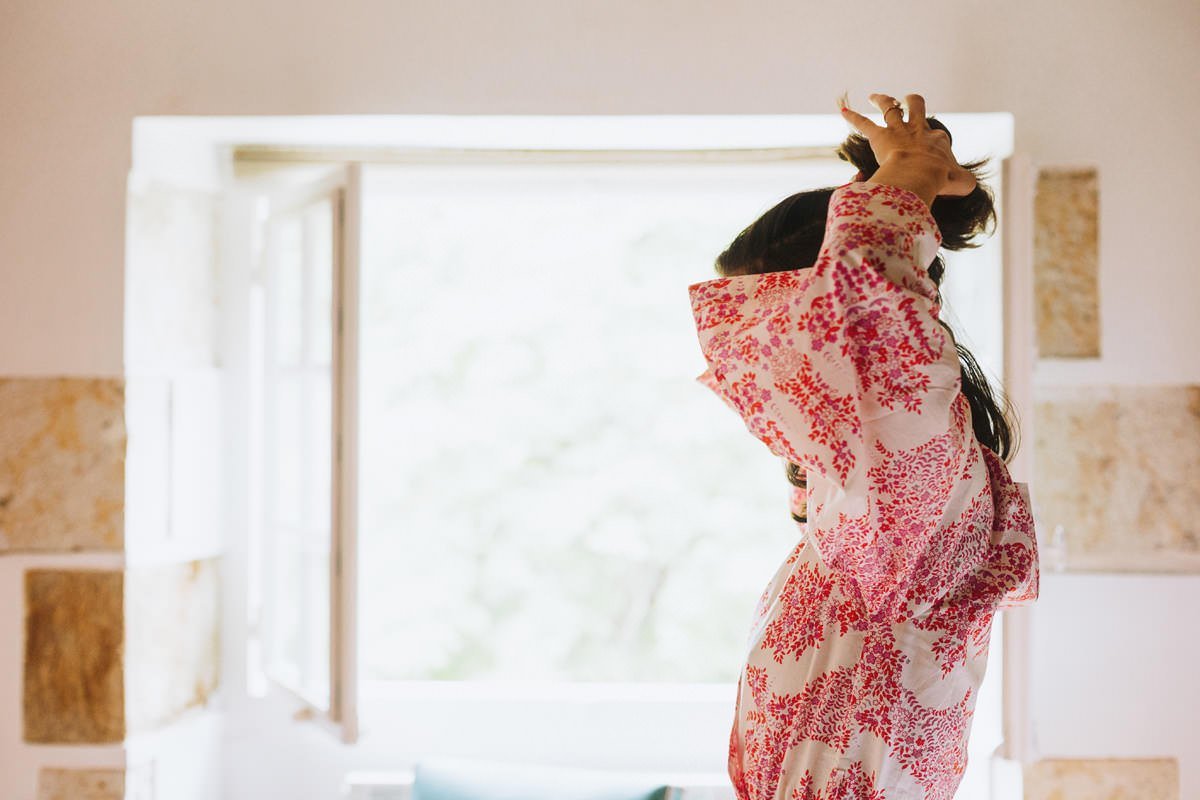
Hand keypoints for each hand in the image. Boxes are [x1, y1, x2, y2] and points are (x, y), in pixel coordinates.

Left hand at [839, 92, 976, 197]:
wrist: (921, 174)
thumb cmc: (941, 179)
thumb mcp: (961, 183)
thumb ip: (964, 183)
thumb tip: (964, 186)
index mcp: (936, 140)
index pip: (937, 137)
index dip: (936, 144)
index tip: (934, 159)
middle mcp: (917, 130)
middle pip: (916, 107)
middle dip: (912, 102)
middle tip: (907, 100)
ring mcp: (898, 131)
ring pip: (890, 108)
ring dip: (882, 100)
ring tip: (875, 96)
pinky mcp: (880, 137)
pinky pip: (863, 124)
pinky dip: (853, 117)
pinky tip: (843, 110)